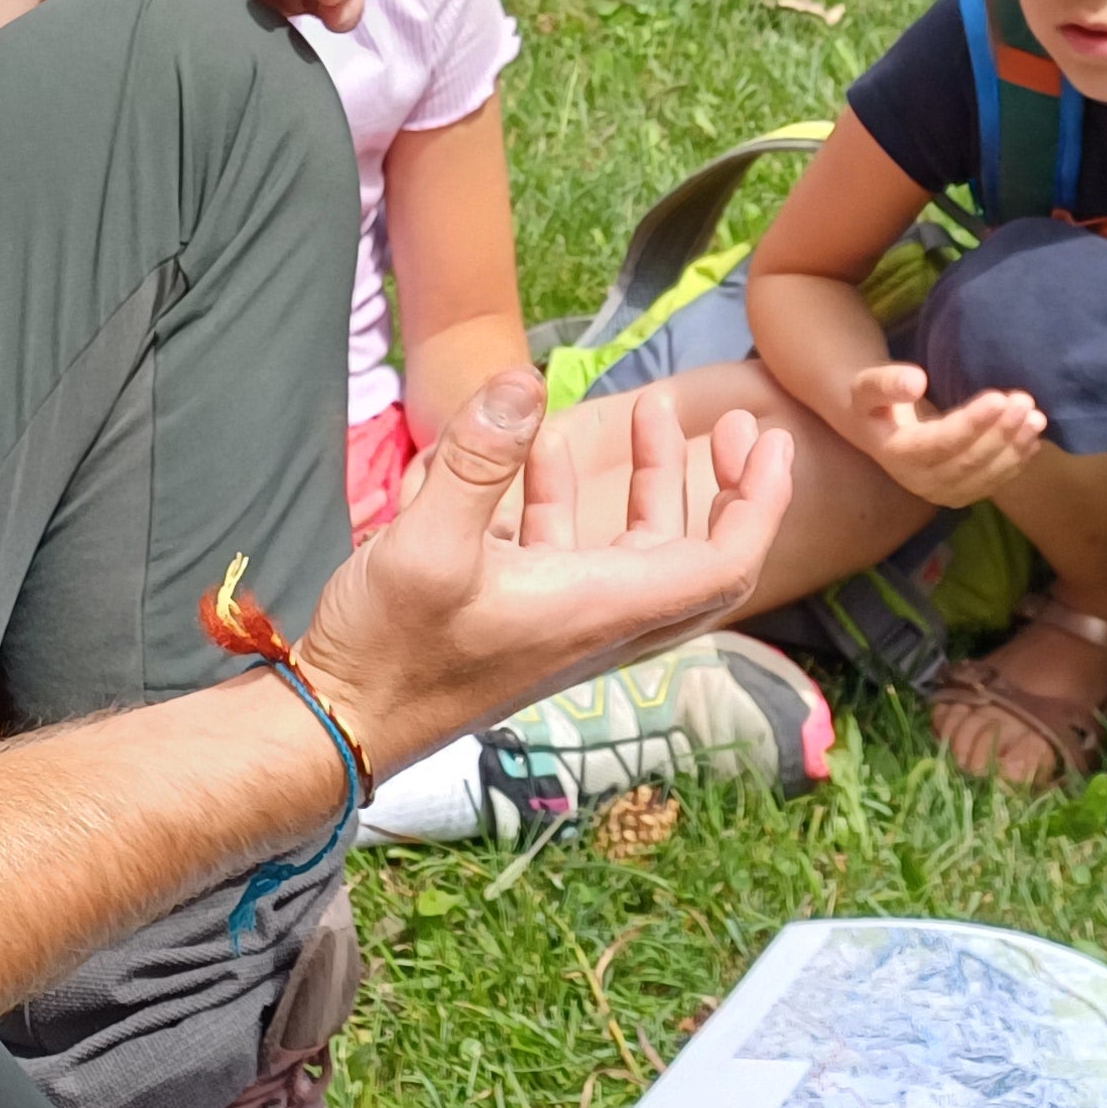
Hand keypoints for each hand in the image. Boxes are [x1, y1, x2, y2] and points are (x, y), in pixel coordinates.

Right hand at [296, 373, 790, 775]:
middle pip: (697, 558)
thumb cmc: (388, 651)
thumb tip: (521, 380)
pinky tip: (535, 451)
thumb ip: (477, 459)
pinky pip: (574, 556)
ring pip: (637, 554)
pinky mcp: (519, 622)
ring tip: (642, 410)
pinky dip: (573, 501)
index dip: (758, 502)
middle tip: (730, 424)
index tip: (769, 438)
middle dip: (722, 488)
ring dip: (649, 485)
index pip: (723, 564)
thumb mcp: (426, 545)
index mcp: (601, 610)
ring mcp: (559, 626)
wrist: (337, 727)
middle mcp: (596, 622)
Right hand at [842, 357, 1045, 508]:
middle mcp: (921, 481)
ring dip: (1014, 448)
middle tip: (1025, 402)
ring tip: (1036, 418)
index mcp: (898, 455)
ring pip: (986, 475)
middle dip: (1000, 432)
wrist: (878, 431)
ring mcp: (943, 492)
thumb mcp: (867, 387)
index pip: (940, 442)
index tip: (998, 398)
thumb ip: (885, 383)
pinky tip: (1033, 440)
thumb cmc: (874, 403)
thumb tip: (916, 382)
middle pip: (969, 461)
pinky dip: (1016, 463)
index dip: (971, 423)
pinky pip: (993, 483)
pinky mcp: (962, 493)